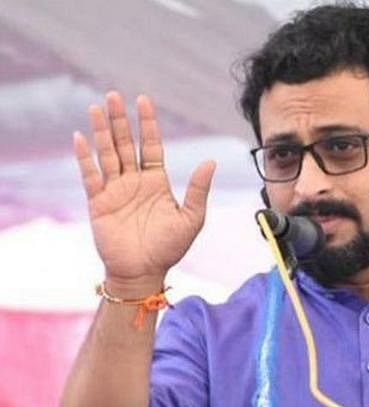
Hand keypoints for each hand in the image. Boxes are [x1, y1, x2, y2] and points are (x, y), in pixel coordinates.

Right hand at [75, 91, 214, 290]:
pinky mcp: (99, 203)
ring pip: (107, 154)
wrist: (144, 272)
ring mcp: (115, 190)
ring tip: (96, 107)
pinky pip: (90, 176)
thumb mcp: (191, 218)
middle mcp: (134, 181)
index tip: (143, 101)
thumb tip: (211, 161)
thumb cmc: (169, 248)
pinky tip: (80, 137)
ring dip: (102, 131)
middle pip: (125, 144)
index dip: (147, 124)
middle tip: (114, 95)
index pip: (151, 145)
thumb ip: (198, 190)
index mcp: (156, 182)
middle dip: (120, 120)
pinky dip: (84, 158)